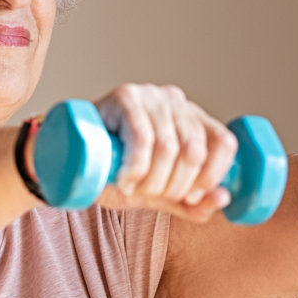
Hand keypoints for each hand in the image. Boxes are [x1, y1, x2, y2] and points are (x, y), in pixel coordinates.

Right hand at [90, 83, 235, 222]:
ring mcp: (151, 96)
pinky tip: (125, 181)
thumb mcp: (159, 192)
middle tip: (153, 197)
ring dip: (153, 181)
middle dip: (176, 186)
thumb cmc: (117, 172)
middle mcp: (176, 101)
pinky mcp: (125, 97)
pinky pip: (142, 138)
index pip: (223, 142)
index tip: (191, 197)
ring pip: (168, 147)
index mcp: (194, 119)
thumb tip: (224, 199)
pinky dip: (137, 167)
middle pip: (194, 150)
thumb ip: (192, 201)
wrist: (73, 160)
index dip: (213, 175)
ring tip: (133, 190)